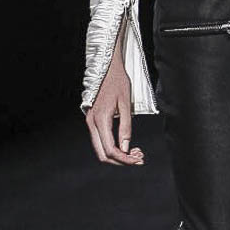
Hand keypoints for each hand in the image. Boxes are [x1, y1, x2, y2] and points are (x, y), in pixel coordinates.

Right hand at [84, 44, 144, 165]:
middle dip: (121, 160)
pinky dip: (113, 146)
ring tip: (135, 152)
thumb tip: (126, 148)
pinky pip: (101, 140)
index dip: (125, 159)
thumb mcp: (126, 105)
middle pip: (103, 154)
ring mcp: (90, 122)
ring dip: (118, 154)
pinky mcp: (93, 120)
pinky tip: (126, 145)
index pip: (110, 149)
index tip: (138, 160)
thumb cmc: (118, 83)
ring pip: (101, 149)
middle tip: (139, 158)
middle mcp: (92, 123)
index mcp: (100, 120)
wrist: (108, 69)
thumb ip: (126, 128)